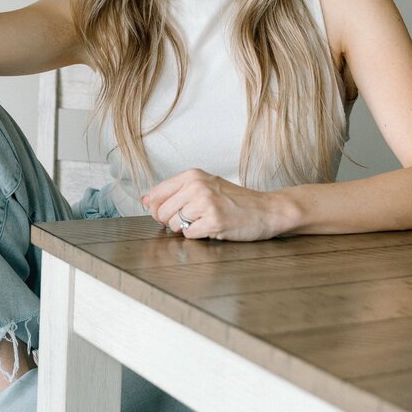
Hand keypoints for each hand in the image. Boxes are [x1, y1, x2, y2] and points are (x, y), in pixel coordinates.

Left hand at [141, 168, 277, 240]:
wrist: (266, 209)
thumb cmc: (236, 200)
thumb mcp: (205, 186)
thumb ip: (175, 192)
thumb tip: (145, 200)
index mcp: (192, 175)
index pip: (155, 194)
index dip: (156, 209)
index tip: (167, 214)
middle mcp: (197, 186)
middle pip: (162, 212)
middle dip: (171, 222)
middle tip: (190, 220)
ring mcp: (206, 203)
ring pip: (174, 225)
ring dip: (186, 229)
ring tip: (204, 222)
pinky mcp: (214, 221)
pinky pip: (190, 235)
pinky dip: (198, 236)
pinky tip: (212, 228)